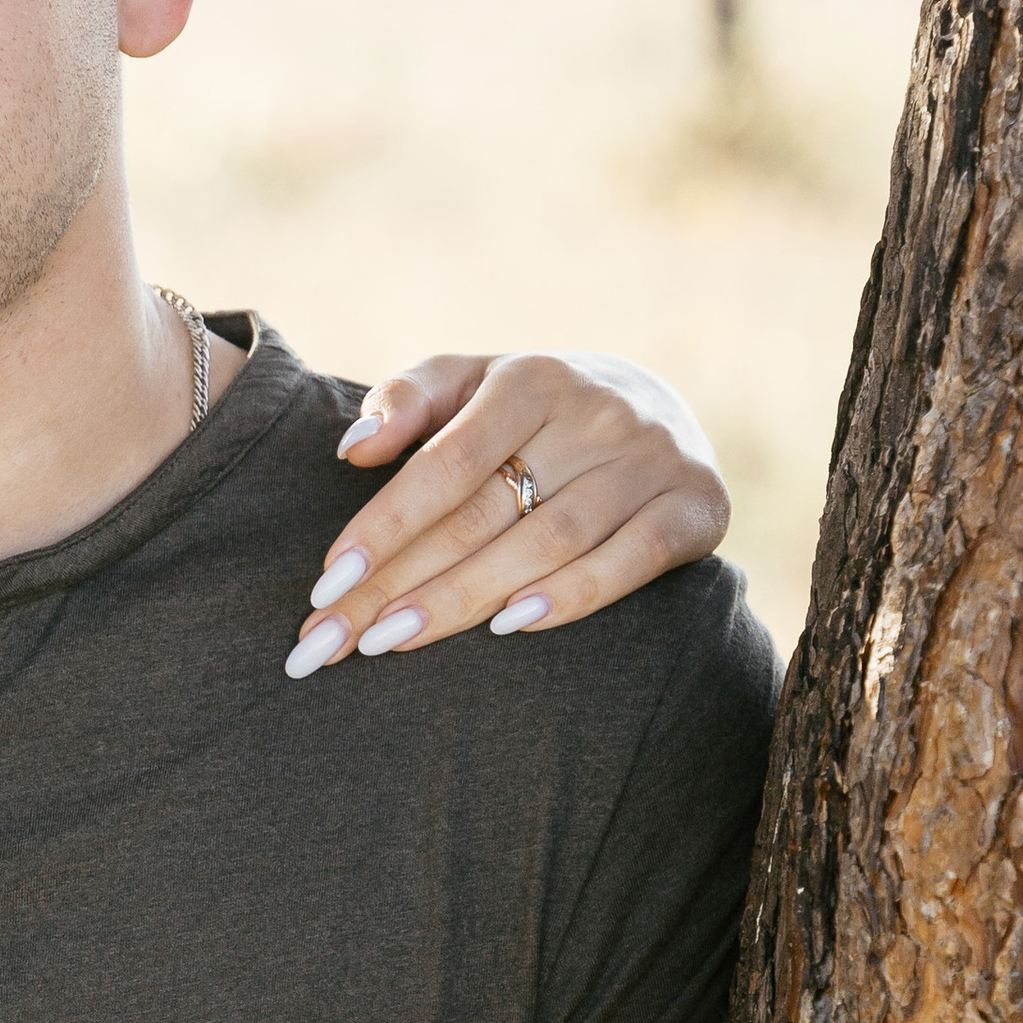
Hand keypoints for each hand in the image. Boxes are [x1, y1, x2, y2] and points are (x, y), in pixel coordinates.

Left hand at [284, 351, 729, 677]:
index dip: (382, 527)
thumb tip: (353, 449)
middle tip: (336, 638)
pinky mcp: (698, 505)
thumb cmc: (533, 410)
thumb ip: (409, 398)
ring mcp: (651, 461)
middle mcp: (595, 414)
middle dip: (401, 582)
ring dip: (466, 598)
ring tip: (393, 642)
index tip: (325, 584)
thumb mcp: (471, 382)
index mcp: (530, 380)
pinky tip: (508, 626)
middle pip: (484, 513)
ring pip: (548, 543)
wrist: (658, 408)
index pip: (444, 465)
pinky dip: (572, 596)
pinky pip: (632, 560)